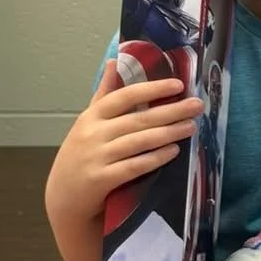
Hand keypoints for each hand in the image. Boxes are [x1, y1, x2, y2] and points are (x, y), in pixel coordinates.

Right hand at [47, 68, 203, 227]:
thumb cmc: (80, 156)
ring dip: (168, 133)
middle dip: (171, 111)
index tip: (178, 85)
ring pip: (139, 141)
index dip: (152, 89)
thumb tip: (113, 61)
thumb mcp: (87, 123)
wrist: (64, 198)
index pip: (124, 96)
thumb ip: (103, 94)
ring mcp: (96, 157)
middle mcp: (93, 134)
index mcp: (91, 116)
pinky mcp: (101, 179)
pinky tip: (173, 151)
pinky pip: (134, 166)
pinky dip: (155, 158)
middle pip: (138, 119)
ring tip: (191, 127)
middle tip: (197, 105)